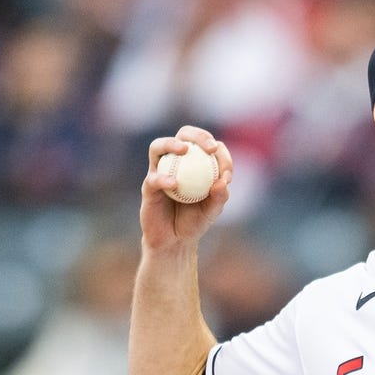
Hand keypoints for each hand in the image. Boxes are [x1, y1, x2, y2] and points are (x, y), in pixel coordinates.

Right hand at [140, 125, 232, 250]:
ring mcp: (160, 171)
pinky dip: (163, 178)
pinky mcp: (149, 186)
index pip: (207, 146)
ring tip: (184, 150)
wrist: (174, 240)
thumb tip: (223, 180)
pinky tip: (174, 183)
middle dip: (197, 135)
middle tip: (209, 147)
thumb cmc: (195, 221)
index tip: (226, 168)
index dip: (219, 151)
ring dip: (171, 143)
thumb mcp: (212, 211)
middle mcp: (176, 162)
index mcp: (196, 163)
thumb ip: (220, 197)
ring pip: (158, 147)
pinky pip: (154, 178)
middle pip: (183, 135)